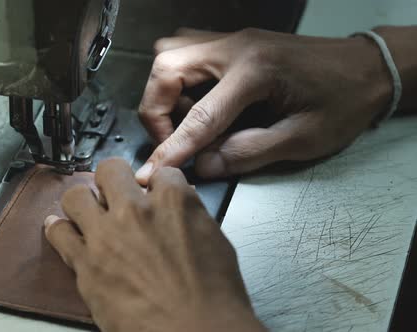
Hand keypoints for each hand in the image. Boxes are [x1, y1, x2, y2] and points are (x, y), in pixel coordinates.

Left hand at [44, 158, 264, 331]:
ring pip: (77, 196)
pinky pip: (59, 233)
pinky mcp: (86, 263)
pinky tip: (59, 227)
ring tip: (87, 211)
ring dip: (83, 201)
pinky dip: (57, 228)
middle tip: (114, 192)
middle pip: (111, 171)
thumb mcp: (215, 242)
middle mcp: (136, 211)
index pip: (160, 174)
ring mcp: (107, 235)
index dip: (156, 184)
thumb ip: (190, 215)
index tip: (152, 193)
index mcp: (173, 202)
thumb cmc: (212, 297)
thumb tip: (179, 205)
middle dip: (113, 179)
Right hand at [135, 28, 392, 183]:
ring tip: (181, 123)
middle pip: (167, 68)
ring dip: (163, 92)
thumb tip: (203, 167)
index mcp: (255, 70)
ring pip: (170, 55)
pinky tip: (194, 101)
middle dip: (156, 110)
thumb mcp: (303, 139)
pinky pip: (185, 52)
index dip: (172, 149)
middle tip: (171, 142)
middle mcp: (235, 46)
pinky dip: (177, 80)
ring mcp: (231, 39)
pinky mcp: (232, 42)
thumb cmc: (343, 101)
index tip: (150, 174)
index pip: (200, 116)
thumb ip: (248, 153)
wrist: (367, 67)